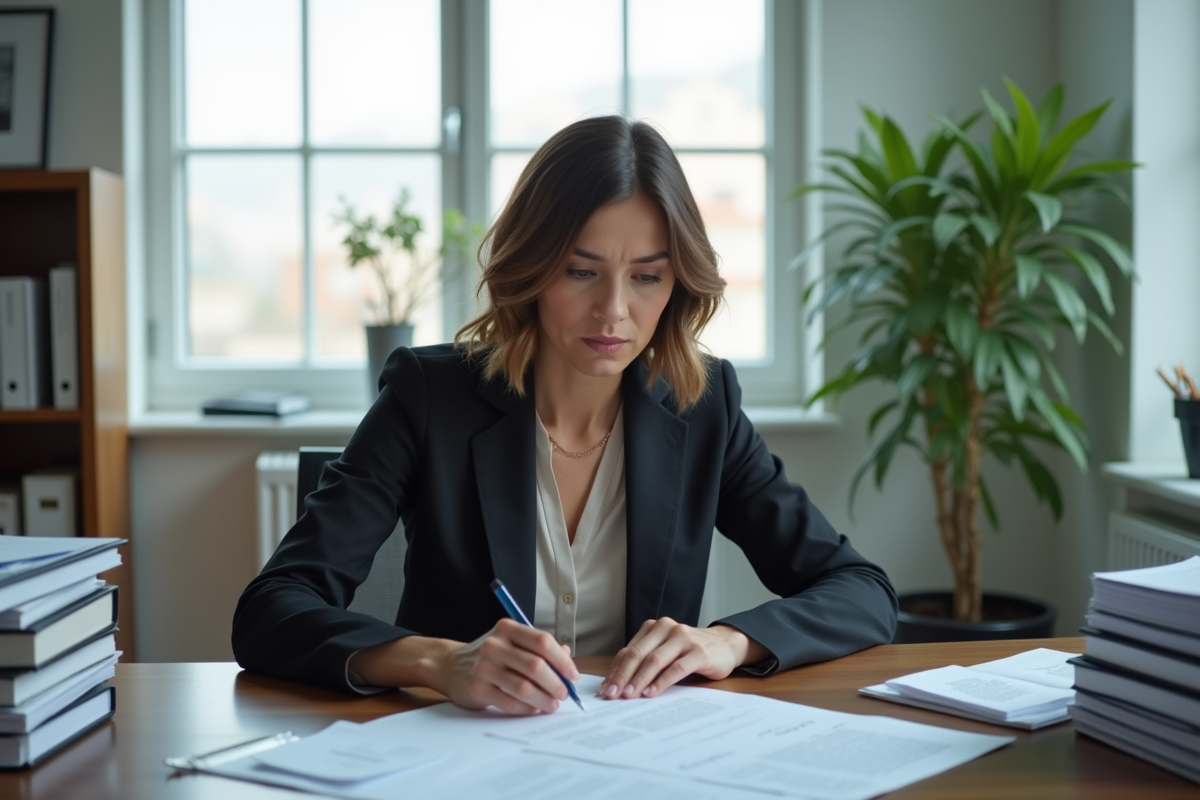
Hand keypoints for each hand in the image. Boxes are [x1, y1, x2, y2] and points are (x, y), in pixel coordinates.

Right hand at [433, 618, 579, 714]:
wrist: (450, 666)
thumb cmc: (491, 655)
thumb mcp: (512, 643)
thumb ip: (538, 648)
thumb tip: (567, 659)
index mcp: (508, 629)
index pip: (542, 642)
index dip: (562, 661)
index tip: (573, 675)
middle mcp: (494, 645)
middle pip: (535, 666)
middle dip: (556, 683)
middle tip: (564, 694)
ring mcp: (484, 667)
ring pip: (523, 687)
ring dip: (543, 699)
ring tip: (552, 705)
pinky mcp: (477, 688)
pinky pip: (509, 702)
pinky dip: (526, 708)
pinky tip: (533, 709)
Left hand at [599, 619, 768, 699]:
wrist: (725, 645)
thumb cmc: (689, 651)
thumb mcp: (665, 651)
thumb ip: (645, 661)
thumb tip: (617, 684)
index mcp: (654, 628)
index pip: (628, 651)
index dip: (615, 671)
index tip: (604, 689)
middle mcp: (666, 629)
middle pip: (637, 654)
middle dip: (622, 676)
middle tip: (611, 695)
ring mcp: (683, 638)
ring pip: (654, 660)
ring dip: (639, 680)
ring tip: (628, 696)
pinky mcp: (698, 652)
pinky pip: (675, 668)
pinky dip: (661, 682)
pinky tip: (651, 693)